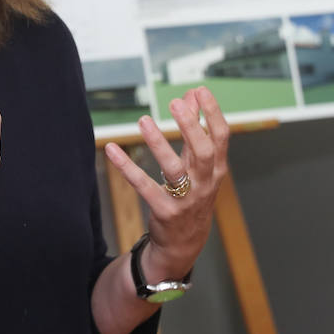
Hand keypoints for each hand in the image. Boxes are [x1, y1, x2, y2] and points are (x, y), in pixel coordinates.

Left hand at [104, 86, 229, 280]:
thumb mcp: (198, 164)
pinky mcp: (164, 211)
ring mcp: (185, 199)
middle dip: (190, 126)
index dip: (212, 113)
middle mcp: (204, 183)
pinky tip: (112, 150)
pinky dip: (127, 168)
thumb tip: (192, 95)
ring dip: (159, 144)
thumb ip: (196, 129)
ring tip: (144, 120)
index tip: (200, 90)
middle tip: (175, 102)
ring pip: (173, 169)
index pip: (220, 137)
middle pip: (202, 151)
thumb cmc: (192, 194)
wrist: (184, 243)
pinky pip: (144, 186)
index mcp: (216, 169)